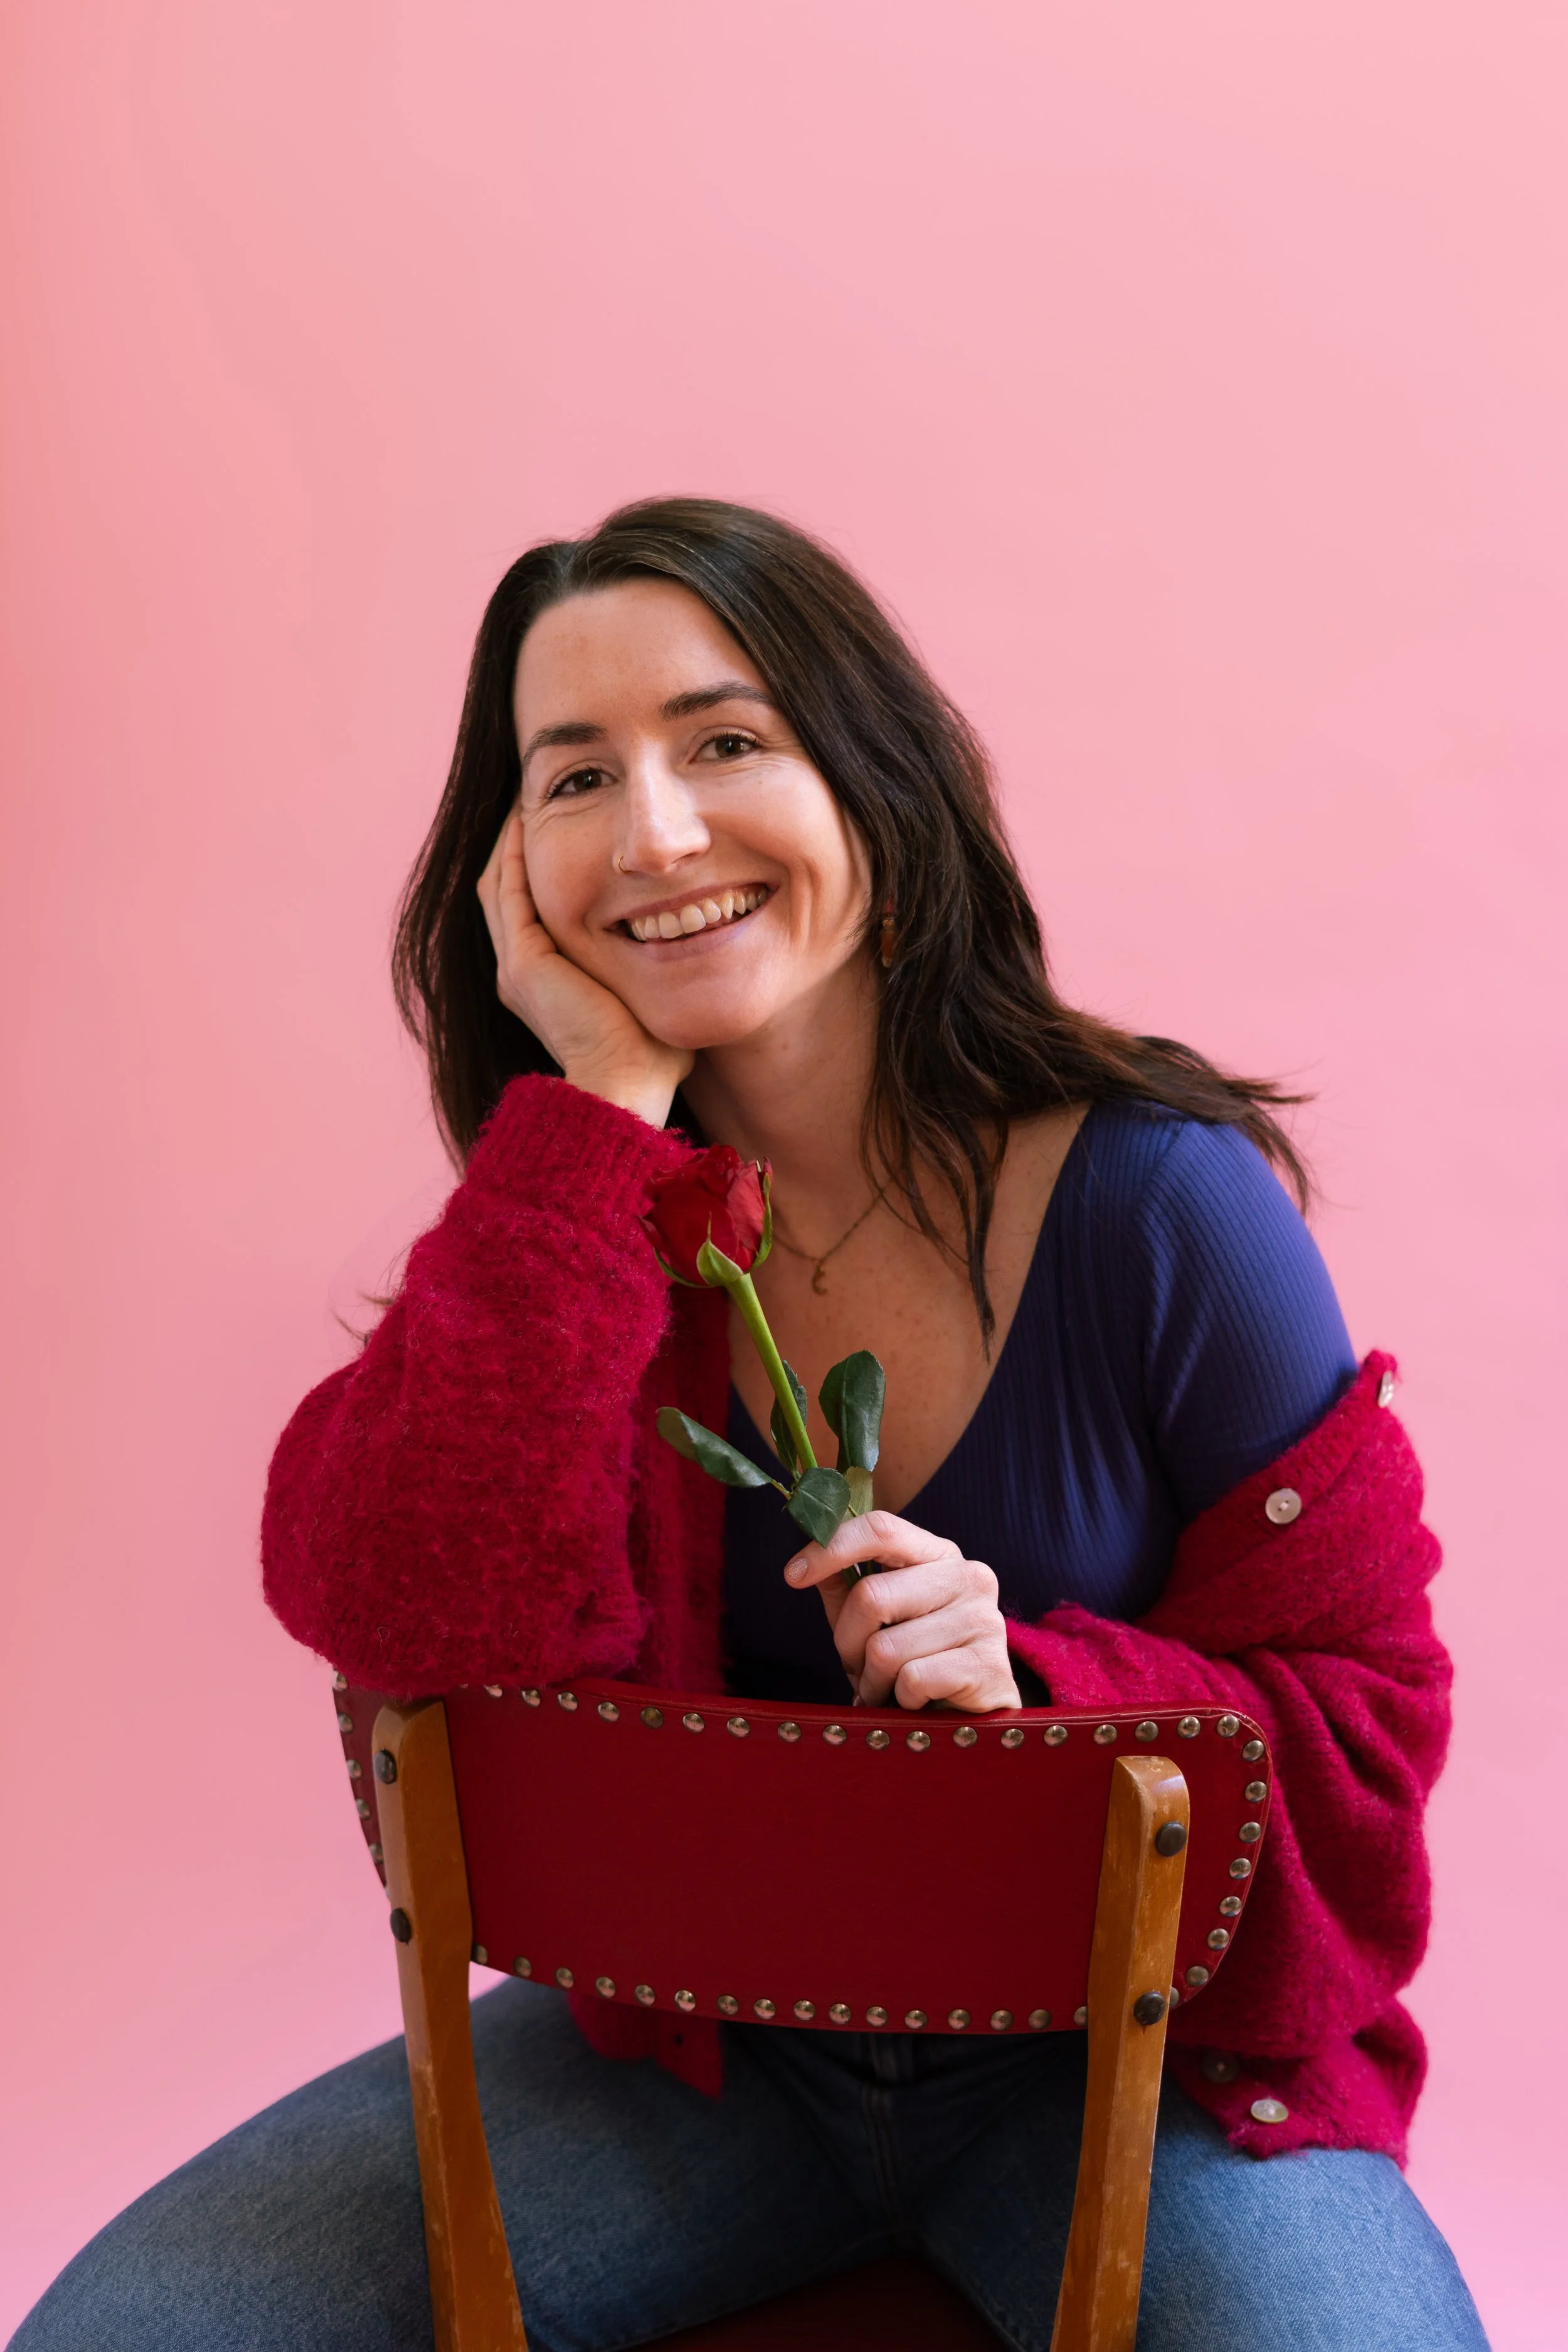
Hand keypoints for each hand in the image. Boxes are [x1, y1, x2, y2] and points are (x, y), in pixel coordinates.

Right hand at [477, 808, 692, 1126]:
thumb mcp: (655, 995)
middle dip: (520, 840)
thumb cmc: (654, 1056)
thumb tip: (703, 940)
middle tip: (541, 795)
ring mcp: (517, 967)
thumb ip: (664, 967)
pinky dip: (515, 854)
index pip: (532, 905)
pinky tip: (529, 818)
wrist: (630, 1087)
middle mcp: (521, 971)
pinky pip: (509, 892)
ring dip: (513, 839)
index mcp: (545, 981)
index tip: (568, 820)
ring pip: (499, 884)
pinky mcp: (525, 964)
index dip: (540, 861)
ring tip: (532, 796)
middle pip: (505, 888)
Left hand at [784, 1510, 1021, 1712]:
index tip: (793, 1575)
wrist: (970, 1720)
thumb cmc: (917, 1661)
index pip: (880, 1529)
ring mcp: (983, 1618)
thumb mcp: (876, 1620)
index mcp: (938, 1554)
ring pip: (886, 1648)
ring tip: (890, 1690)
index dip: (830, 1549)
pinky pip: (912, 1680)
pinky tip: (917, 1704)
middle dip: (849, 1644)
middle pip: (872, 1596)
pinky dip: (901, 1701)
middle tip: (860, 1668)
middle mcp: (968, 1575)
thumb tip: (803, 1564)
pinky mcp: (987, 1665)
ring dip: (874, 1682)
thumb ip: (845, 1586)